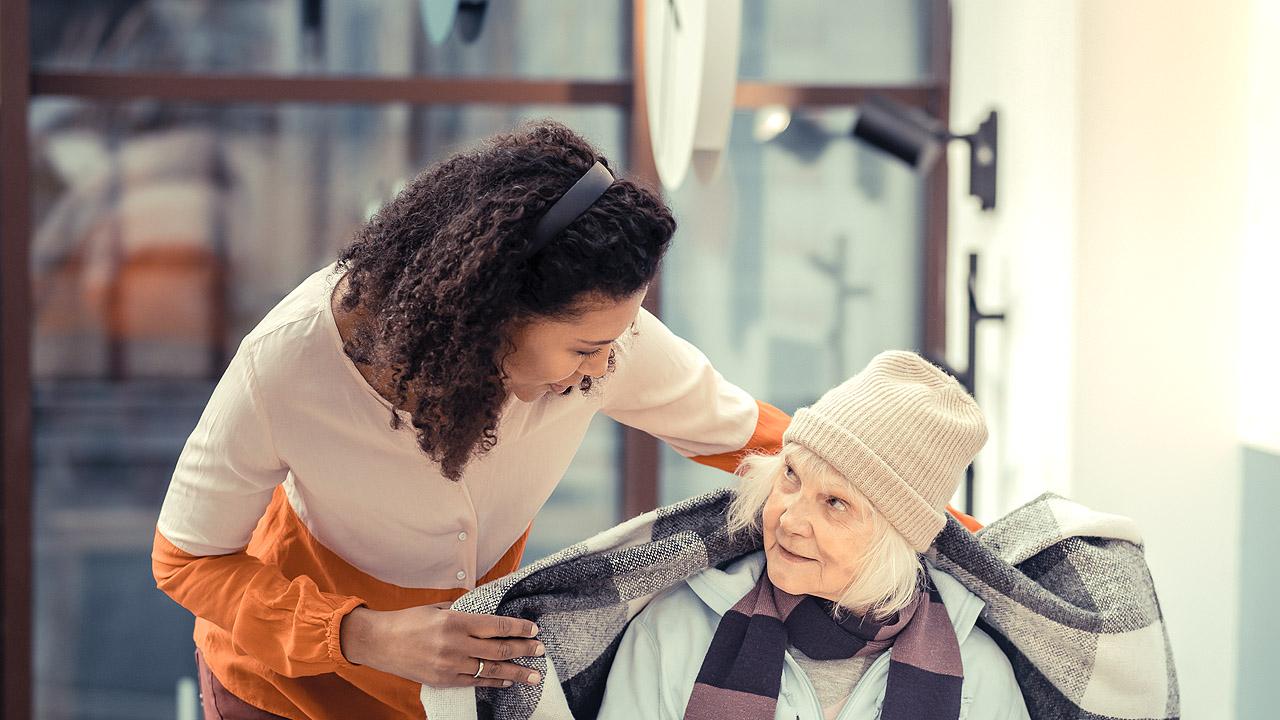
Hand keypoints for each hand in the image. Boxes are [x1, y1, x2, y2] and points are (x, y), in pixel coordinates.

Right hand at [340, 602, 544, 687]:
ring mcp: (450, 665)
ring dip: (515, 672)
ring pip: (491, 670)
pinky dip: (494, 681)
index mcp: (455, 621)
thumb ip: (464, 611)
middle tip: (541, 651)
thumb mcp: (438, 608)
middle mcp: (455, 644)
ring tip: (534, 674)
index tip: (534, 629)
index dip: (519, 628)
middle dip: (524, 650)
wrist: (379, 642)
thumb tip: (487, 611)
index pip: (496, 625)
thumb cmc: (409, 620)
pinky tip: (507, 681)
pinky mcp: (443, 681)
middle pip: (499, 649)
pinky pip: (475, 682)